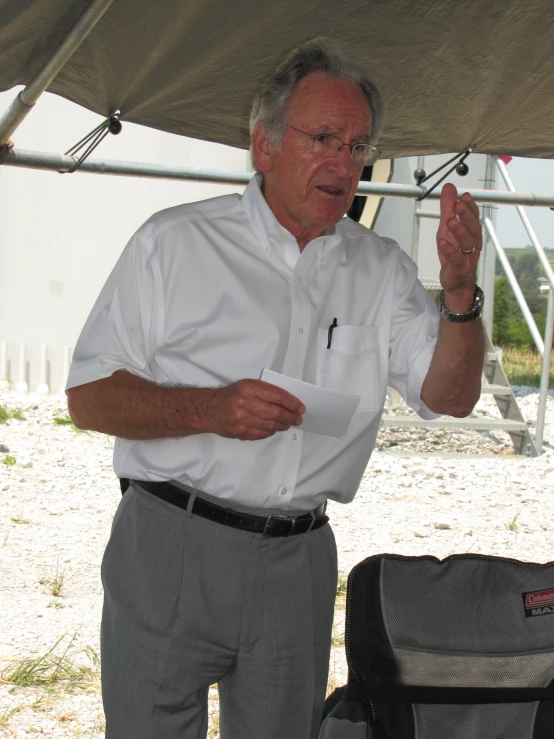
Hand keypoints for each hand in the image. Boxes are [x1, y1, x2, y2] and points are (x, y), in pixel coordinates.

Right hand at [203, 379, 304, 440]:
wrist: (208, 409)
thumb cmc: (230, 396)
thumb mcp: (247, 386)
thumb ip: (265, 392)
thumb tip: (288, 402)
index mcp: (249, 388)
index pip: (277, 396)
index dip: (292, 403)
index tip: (300, 408)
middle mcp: (245, 403)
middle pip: (276, 413)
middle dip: (291, 417)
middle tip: (298, 419)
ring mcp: (242, 419)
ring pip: (270, 425)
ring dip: (283, 425)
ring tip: (288, 424)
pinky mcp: (240, 431)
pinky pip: (261, 434)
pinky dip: (271, 432)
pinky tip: (274, 429)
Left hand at [436, 183, 481, 308]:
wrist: (457, 281)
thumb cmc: (454, 252)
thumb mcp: (447, 227)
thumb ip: (448, 208)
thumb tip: (449, 187)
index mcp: (471, 231)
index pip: (474, 216)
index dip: (470, 206)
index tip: (465, 196)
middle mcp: (472, 242)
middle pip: (473, 227)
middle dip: (467, 215)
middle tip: (459, 204)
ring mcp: (467, 255)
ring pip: (466, 242)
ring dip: (459, 230)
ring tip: (450, 221)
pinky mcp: (458, 267)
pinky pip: (455, 258)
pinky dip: (449, 250)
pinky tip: (443, 242)